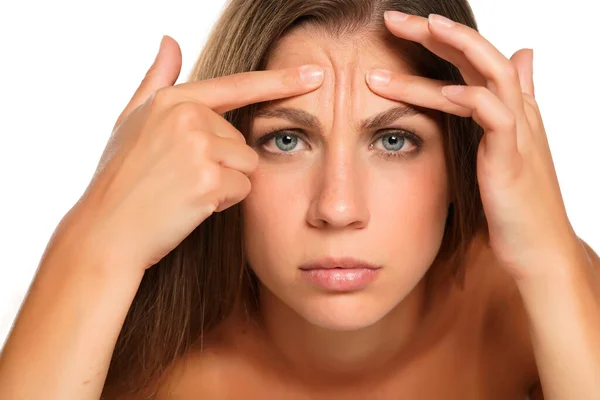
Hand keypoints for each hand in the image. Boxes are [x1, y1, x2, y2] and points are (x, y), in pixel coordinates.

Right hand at [60, 35, 324, 271]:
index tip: (317, 73)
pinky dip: (223, 203)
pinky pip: (243, 189)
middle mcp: (188, 117)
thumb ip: (156, 80)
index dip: (281, 80)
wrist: (107, 232)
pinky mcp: (210, 181)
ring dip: (225, 183)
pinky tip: (191, 207)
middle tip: (181, 179)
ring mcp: (200, 148)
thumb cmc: (119, 180)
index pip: (238, 86)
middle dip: (222, 163)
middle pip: (242, 140)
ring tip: (185, 191)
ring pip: (247, 165)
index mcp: (173, 100)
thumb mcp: (131, 121)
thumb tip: (170, 40)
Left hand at [365, 11, 583, 279]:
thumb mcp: (499, 153)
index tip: (398, 28)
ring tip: (403, 36)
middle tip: (391, 18)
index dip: (440, 38)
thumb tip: (519, 61)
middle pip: (477, 54)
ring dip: (444, 53)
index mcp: (506, 110)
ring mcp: (516, 132)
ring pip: (483, 75)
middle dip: (434, 32)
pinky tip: (441, 91)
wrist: (536, 249)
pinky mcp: (511, 157)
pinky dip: (468, 98)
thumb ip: (497, 110)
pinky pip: (492, 115)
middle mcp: (514, 111)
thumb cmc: (511, 206)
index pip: (473, 59)